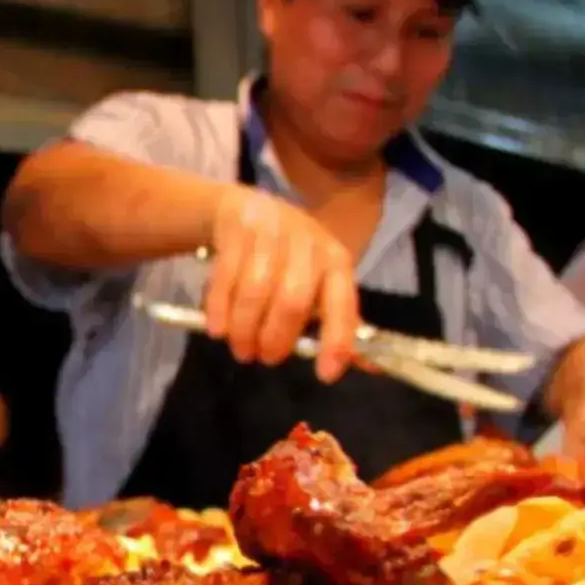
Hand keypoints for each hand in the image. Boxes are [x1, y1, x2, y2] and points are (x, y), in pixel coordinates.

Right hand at [203, 184, 359, 381]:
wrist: (246, 210)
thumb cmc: (288, 258)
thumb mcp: (316, 281)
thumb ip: (336, 320)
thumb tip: (367, 365)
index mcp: (335, 262)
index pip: (342, 304)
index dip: (336, 340)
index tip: (325, 375)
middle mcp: (308, 245)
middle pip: (293, 300)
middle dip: (275, 337)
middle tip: (262, 358)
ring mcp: (272, 233)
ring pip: (257, 290)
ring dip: (244, 328)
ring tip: (239, 348)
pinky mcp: (239, 229)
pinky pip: (227, 276)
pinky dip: (220, 309)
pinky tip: (217, 329)